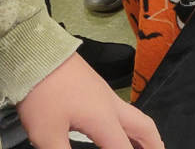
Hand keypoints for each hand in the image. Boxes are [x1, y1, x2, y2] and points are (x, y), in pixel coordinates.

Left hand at [17, 52, 162, 148]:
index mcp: (103, 119)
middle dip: (154, 144)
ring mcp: (105, 95)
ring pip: (134, 117)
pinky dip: (130, 125)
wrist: (41, 55)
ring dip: (144, 134)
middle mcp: (111, 106)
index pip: (122, 148)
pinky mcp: (97, 90)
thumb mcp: (47, 135)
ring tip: (146, 146)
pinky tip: (118, 130)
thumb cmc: (45, 96)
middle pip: (143, 127)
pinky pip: (123, 111)